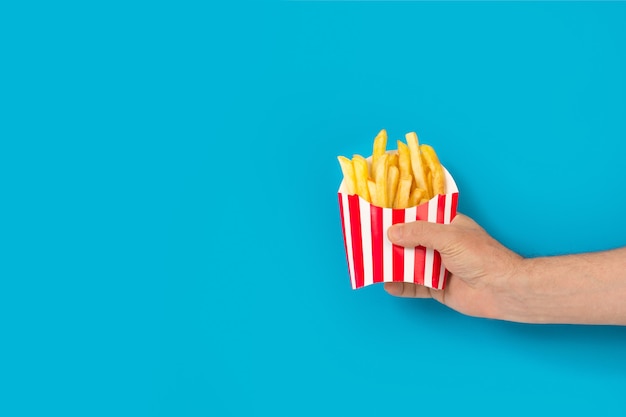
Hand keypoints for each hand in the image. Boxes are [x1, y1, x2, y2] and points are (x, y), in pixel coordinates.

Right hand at [385, 214, 522, 319]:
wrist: (502, 290)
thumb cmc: (482, 257)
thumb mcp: (448, 237)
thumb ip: (419, 233)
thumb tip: (392, 232)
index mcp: (447, 225)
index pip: (419, 217)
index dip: (401, 217)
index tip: (380, 216)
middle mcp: (441, 245)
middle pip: (410, 242)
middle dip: (391, 242)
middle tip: (369, 241)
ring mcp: (438, 267)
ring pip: (409, 264)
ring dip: (393, 265)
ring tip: (372, 262)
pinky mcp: (436, 288)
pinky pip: (414, 286)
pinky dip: (400, 286)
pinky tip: (387, 284)